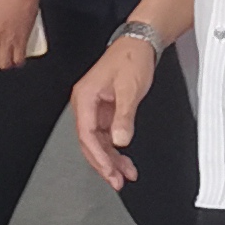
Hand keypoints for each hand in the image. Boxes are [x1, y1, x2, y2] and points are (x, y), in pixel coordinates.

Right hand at [71, 34, 159, 190]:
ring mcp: (95, 108)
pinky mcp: (106, 110)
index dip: (98, 156)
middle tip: (116, 181)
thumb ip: (124, 116)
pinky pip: (107, 135)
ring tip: (123, 176)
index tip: (110, 170)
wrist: (140, 44)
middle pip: (89, 142)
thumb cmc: (130, 58)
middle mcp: (86, 104)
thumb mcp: (130, 89)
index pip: (87, 135)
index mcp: (84, 97)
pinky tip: (124, 160)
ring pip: (99, 142)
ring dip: (111, 159)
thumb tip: (120, 140)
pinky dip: (116, 149)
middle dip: (103, 164)